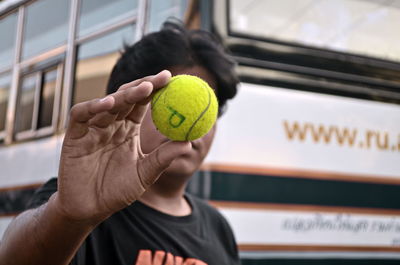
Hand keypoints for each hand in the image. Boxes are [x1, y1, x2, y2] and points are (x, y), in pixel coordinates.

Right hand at [54, 70, 190, 222]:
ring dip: (125, 94)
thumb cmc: (118, 191)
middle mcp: (111, 124)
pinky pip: (81, 114)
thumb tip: (189, 142)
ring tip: (144, 89)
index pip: (143, 103)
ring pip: (108, 102)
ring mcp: (93, 128)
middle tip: (163, 78)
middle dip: (145, 85)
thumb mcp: (145, 173)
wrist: (90, 209)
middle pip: (128, 97)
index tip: (173, 81)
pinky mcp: (74, 135)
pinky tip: (110, 103)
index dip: (156, 90)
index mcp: (128, 129)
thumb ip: (164, 157)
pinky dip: (93, 106)